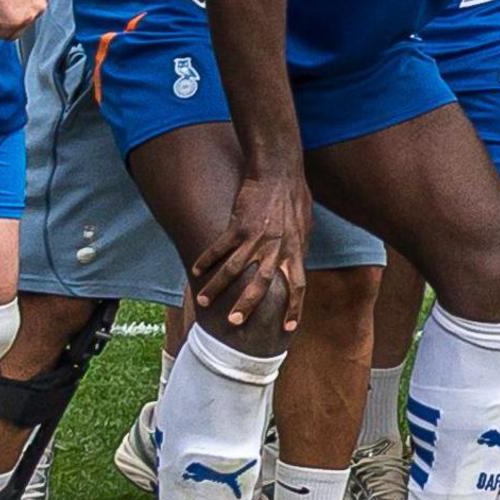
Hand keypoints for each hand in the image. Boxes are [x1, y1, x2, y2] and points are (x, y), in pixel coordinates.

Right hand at [190, 166, 310, 332]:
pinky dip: (205, 260)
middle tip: (234, 323)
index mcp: (295, 250)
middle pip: (262, 284)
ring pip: (234, 269)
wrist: (279, 171)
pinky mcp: (238, 225)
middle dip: (248, 305)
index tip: (288, 329)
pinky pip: (219, 247)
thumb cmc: (295, 196)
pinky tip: (194, 271)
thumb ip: (298, 248)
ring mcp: (256, 237)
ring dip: (217, 287)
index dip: (294, 308)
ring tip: (203, 301)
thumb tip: (297, 263)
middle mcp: (276, 247)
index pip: (298, 286)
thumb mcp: (305, 226)